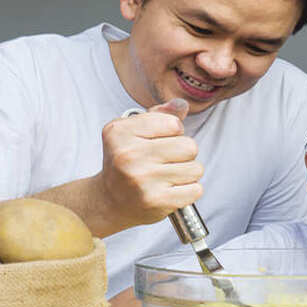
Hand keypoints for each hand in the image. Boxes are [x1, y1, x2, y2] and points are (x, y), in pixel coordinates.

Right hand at [97, 98, 203, 229]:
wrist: (110, 201)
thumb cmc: (126, 162)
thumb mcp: (132, 132)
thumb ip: (159, 115)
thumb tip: (182, 105)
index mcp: (120, 132)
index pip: (174, 124)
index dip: (174, 132)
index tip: (160, 141)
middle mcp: (129, 155)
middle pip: (189, 146)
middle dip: (184, 153)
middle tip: (166, 161)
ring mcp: (143, 180)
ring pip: (196, 169)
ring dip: (187, 173)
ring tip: (168, 176)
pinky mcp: (157, 201)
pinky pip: (196, 190)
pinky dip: (189, 191)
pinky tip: (171, 190)